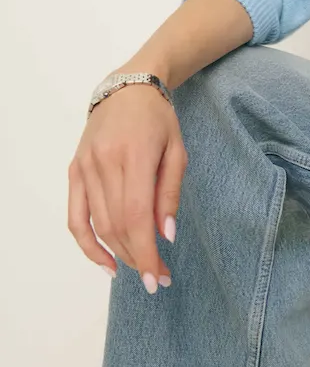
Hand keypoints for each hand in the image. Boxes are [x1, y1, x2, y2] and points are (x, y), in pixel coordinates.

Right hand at [67, 83, 186, 290]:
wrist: (128, 89)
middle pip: (116, 226)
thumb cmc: (159, 120)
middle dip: (138, 258)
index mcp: (133, 156)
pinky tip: (106, 262)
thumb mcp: (177, 151)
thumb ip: (170, 193)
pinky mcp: (74, 171)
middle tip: (158, 276)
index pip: (136, 216)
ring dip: (119, 254)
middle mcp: (103, 163)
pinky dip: (88, 244)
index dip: (145, 252)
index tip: (158, 277)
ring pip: (98, 225)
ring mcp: (84, 168)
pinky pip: (76, 217)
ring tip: (140, 267)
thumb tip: (165, 236)